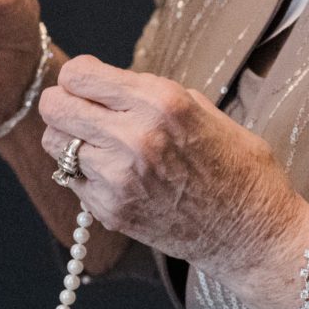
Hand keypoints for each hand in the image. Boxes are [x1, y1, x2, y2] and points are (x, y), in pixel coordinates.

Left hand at [35, 55, 308, 281]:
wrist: (255, 235)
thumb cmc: (237, 168)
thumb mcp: (202, 109)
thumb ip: (149, 93)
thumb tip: (105, 83)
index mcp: (161, 101)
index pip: (79, 73)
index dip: (79, 76)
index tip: (89, 84)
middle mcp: (135, 135)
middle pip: (53, 106)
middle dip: (63, 103)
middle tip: (81, 111)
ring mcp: (119, 177)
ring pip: (54, 143)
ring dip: (70, 139)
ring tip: (97, 144)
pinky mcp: (112, 211)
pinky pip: (72, 179)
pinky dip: (85, 174)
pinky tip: (114, 175)